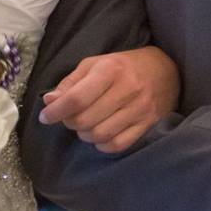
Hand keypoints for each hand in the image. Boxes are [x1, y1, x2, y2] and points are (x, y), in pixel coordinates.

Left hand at [37, 45, 180, 153]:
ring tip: (86, 125)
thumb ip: (70, 83)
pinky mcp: (149, 124)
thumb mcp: (94, 65)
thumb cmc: (123, 66)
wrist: (165, 69)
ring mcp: (141, 108)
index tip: (45, 117)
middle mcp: (127, 89)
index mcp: (110, 70)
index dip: (56, 112)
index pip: (77, 98)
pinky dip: (102, 144)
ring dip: (85, 134)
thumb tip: (49, 102)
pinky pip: (118, 145)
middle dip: (70, 122)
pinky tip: (100, 135)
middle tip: (69, 118)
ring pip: (100, 135)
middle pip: (86, 120)